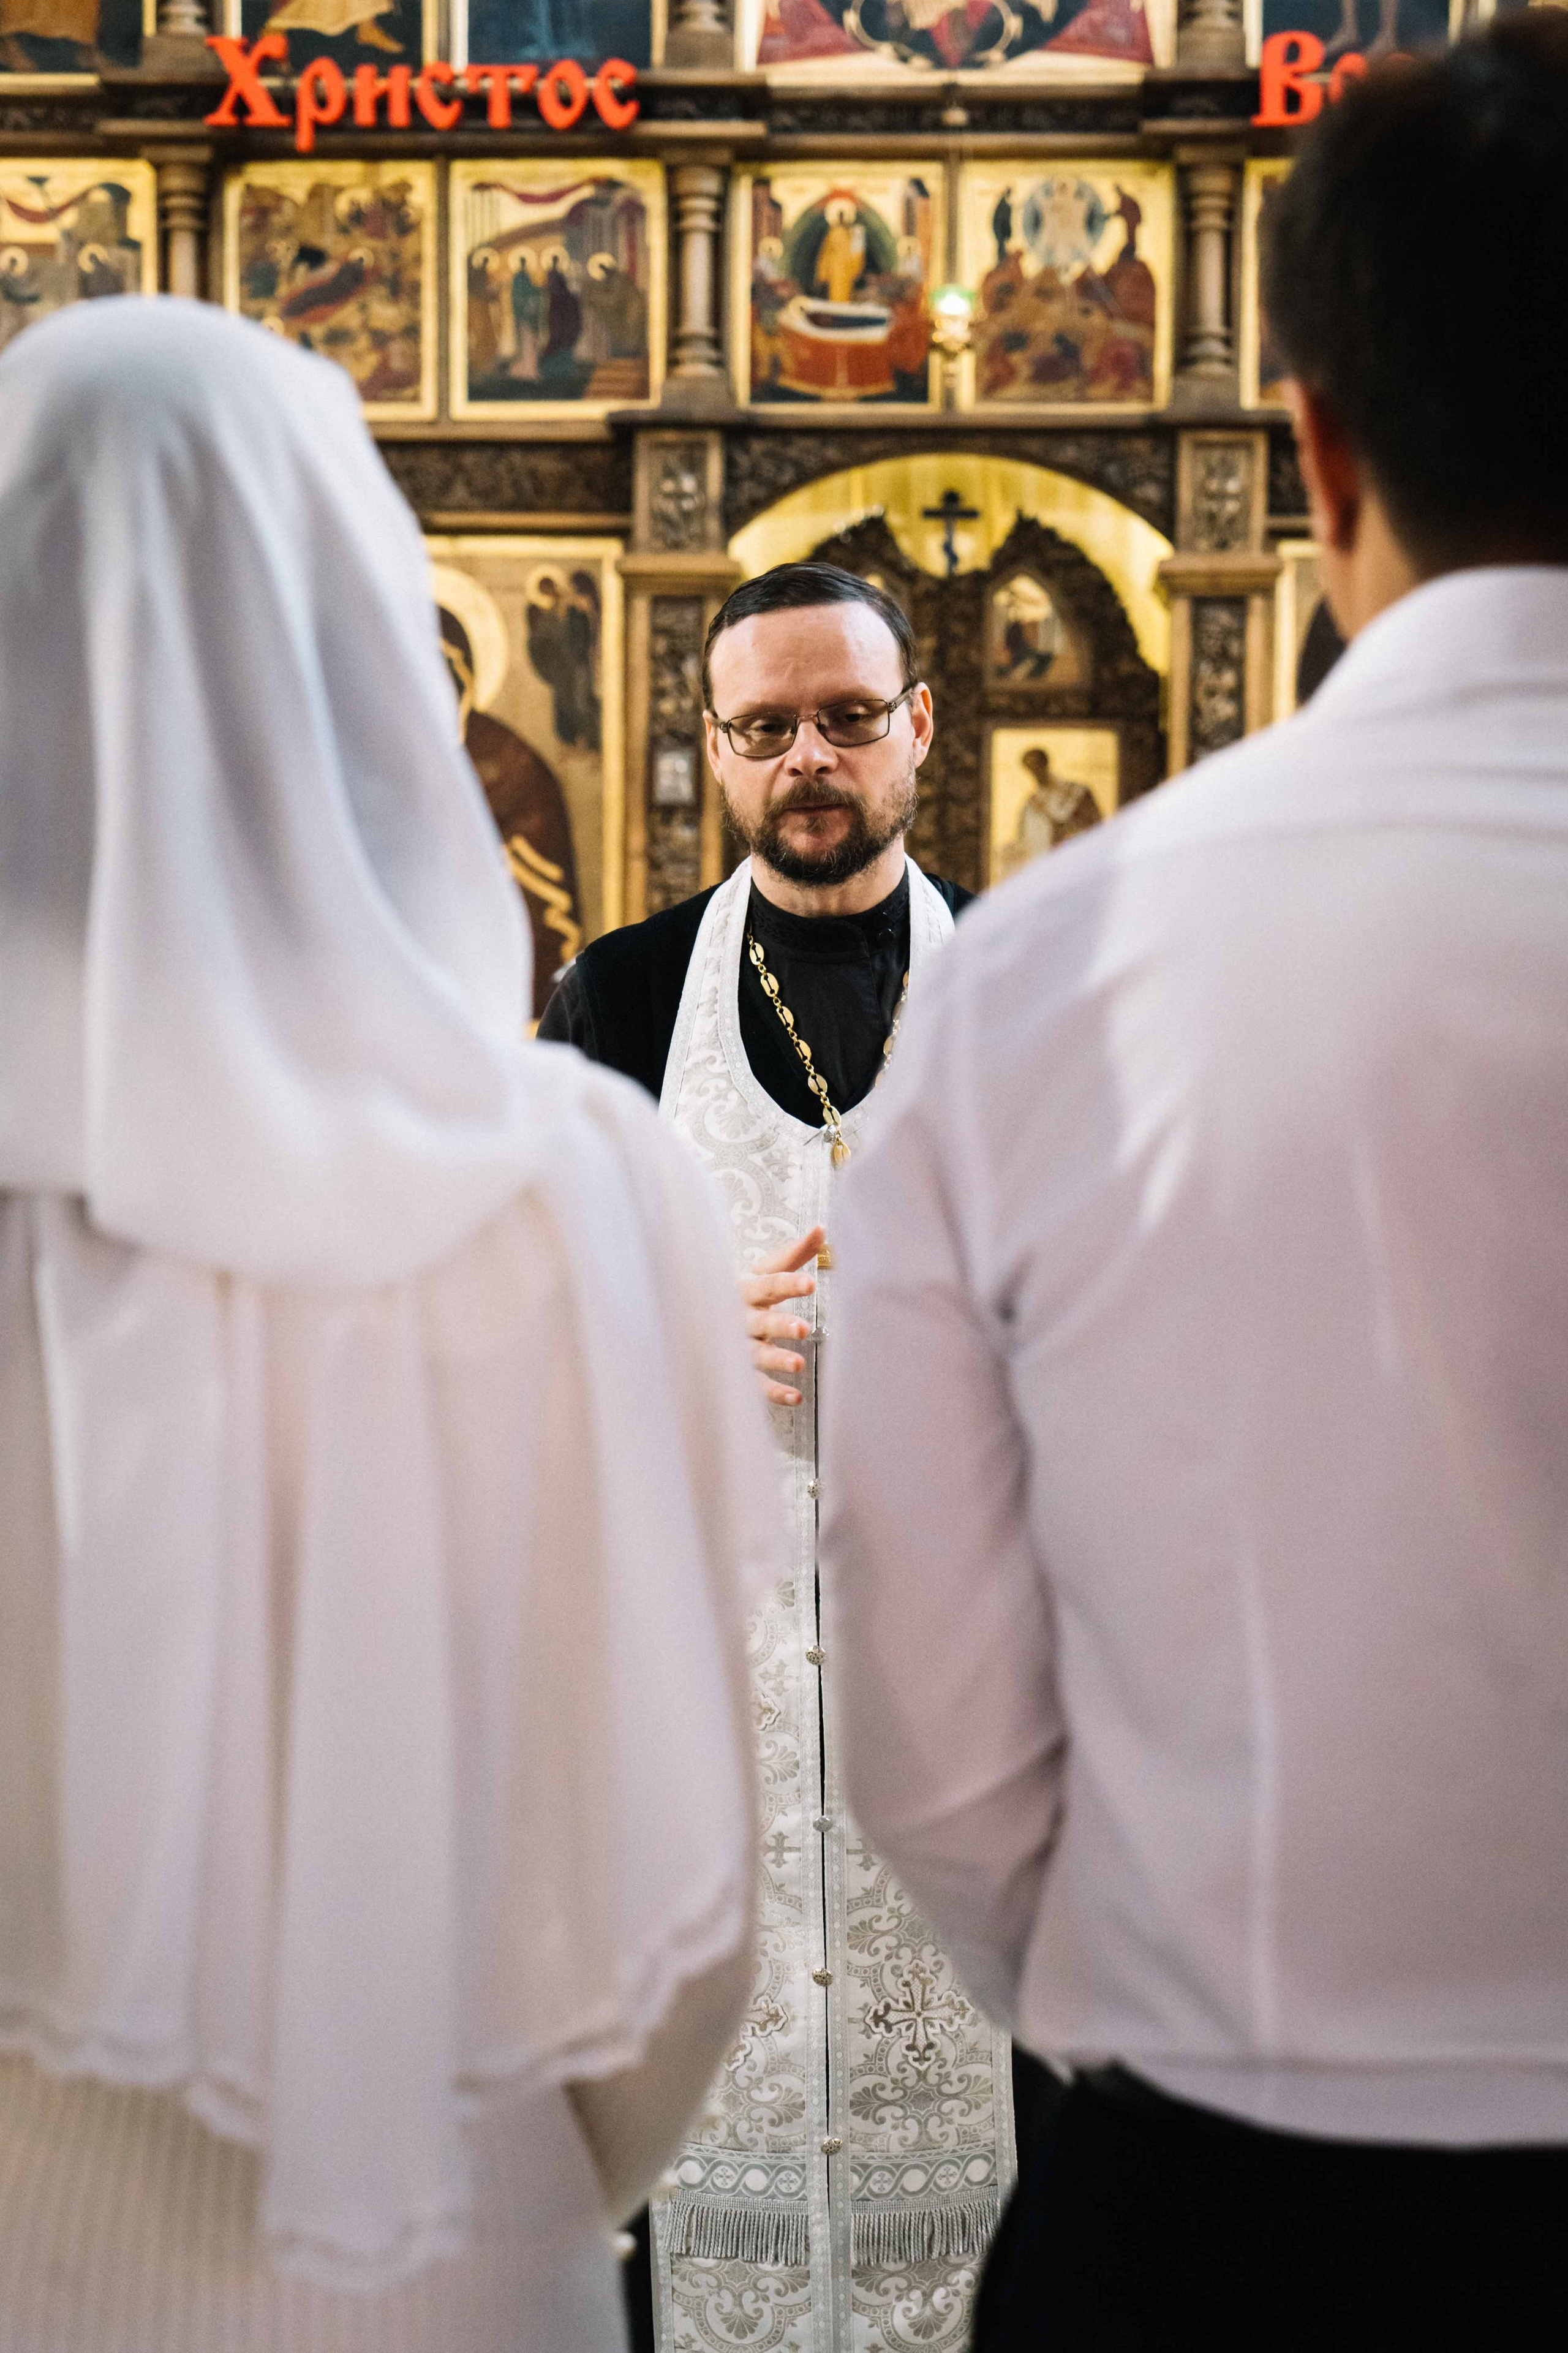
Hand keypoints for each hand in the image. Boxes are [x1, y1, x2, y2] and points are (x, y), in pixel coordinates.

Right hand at [742, 1225, 825, 1408]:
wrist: (699, 1315)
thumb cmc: (746, 1291)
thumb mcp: (766, 1270)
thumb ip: (795, 1254)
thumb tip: (823, 1228)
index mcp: (746, 1289)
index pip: (769, 1284)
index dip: (789, 1284)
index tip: (810, 1284)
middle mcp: (741, 1318)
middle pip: (761, 1321)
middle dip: (780, 1324)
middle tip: (803, 1327)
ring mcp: (739, 1346)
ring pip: (756, 1354)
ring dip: (776, 1359)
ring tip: (799, 1364)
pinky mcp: (741, 1372)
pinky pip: (756, 1385)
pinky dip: (774, 1392)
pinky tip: (796, 1398)